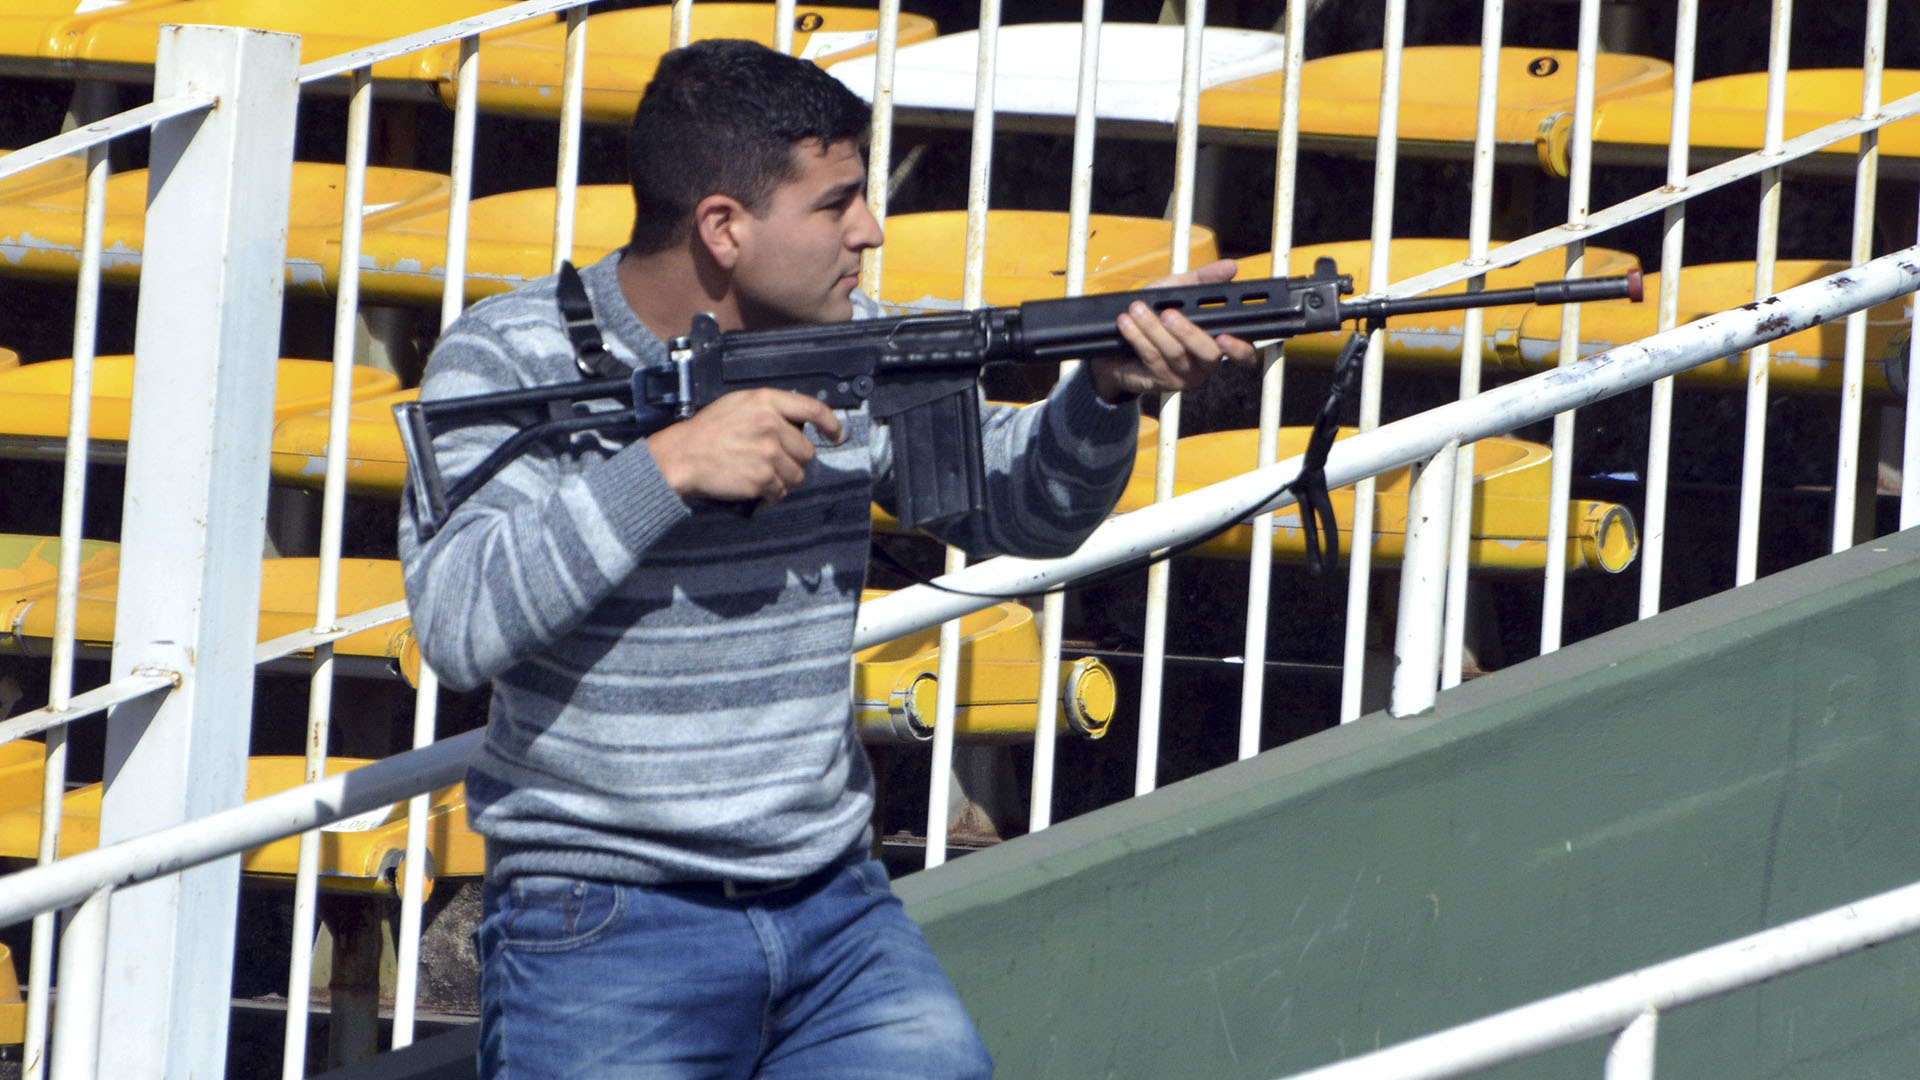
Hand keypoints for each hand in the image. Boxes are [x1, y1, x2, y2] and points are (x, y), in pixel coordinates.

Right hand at [646, 388, 845, 504]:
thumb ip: (770, 408)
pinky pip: (781, 491)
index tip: (838, 435)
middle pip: (807, 450)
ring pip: (797, 474)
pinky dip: (771, 493)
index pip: (814, 409)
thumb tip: (798, 422)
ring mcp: (768, 453)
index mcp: (766, 401)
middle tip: (771, 459)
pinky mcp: (762, 478)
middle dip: (794, 459)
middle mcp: (771, 424)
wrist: (682, 455)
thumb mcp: (739, 404)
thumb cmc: (708, 430)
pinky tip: (754, 485)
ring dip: (783, 478)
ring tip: (760, 472)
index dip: (832, 424)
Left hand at [1089, 258, 1258, 402]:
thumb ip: (1204, 279)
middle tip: (1167, 313)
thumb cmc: (1157, 312)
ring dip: (1153, 329)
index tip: (1224, 337)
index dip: (1239, 349)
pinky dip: (1138, 338)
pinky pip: (1153, 359)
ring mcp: (1187, 376)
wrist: (1121, 339)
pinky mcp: (1163, 382)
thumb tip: (1230, 267)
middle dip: (1187, 332)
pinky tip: (1127, 323)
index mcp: (1220, 341)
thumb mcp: (1179, 290)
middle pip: (1208, 354)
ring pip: (1176, 354)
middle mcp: (1208, 363)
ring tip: (1137, 310)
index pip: (1244, 354)